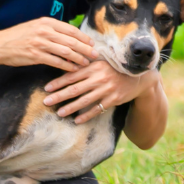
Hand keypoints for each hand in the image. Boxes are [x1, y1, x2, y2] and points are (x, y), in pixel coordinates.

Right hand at [0, 18, 93, 71]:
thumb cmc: (19, 36)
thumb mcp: (35, 26)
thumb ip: (52, 30)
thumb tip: (70, 37)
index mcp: (46, 22)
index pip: (70, 29)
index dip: (83, 37)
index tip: (92, 43)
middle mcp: (45, 31)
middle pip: (72, 40)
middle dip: (85, 49)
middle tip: (95, 55)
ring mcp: (40, 43)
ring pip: (66, 52)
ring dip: (79, 59)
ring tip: (86, 63)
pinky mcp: (36, 56)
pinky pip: (56, 62)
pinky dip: (67, 66)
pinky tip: (73, 69)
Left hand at [43, 61, 157, 122]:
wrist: (137, 77)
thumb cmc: (114, 69)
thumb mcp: (101, 63)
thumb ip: (85, 66)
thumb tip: (66, 65)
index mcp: (94, 67)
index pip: (72, 75)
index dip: (58, 82)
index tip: (47, 88)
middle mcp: (99, 78)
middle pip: (75, 89)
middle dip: (59, 96)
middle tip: (46, 102)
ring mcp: (107, 89)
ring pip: (85, 100)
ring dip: (70, 107)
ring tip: (59, 113)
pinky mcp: (114, 99)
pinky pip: (97, 108)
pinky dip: (87, 115)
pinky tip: (77, 120)